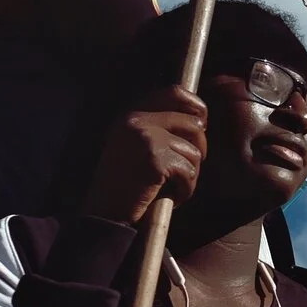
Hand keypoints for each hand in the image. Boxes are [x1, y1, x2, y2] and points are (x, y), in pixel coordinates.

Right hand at [81, 86, 205, 224]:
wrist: (104, 213)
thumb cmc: (126, 185)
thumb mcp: (136, 147)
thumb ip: (160, 129)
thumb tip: (200, 120)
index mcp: (131, 115)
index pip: (174, 92)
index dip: (197, 106)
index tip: (203, 124)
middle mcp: (136, 121)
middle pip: (193, 124)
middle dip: (199, 149)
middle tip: (187, 170)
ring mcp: (145, 138)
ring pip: (194, 151)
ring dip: (190, 175)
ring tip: (172, 188)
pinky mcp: (154, 158)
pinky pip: (189, 171)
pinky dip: (186, 189)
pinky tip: (171, 197)